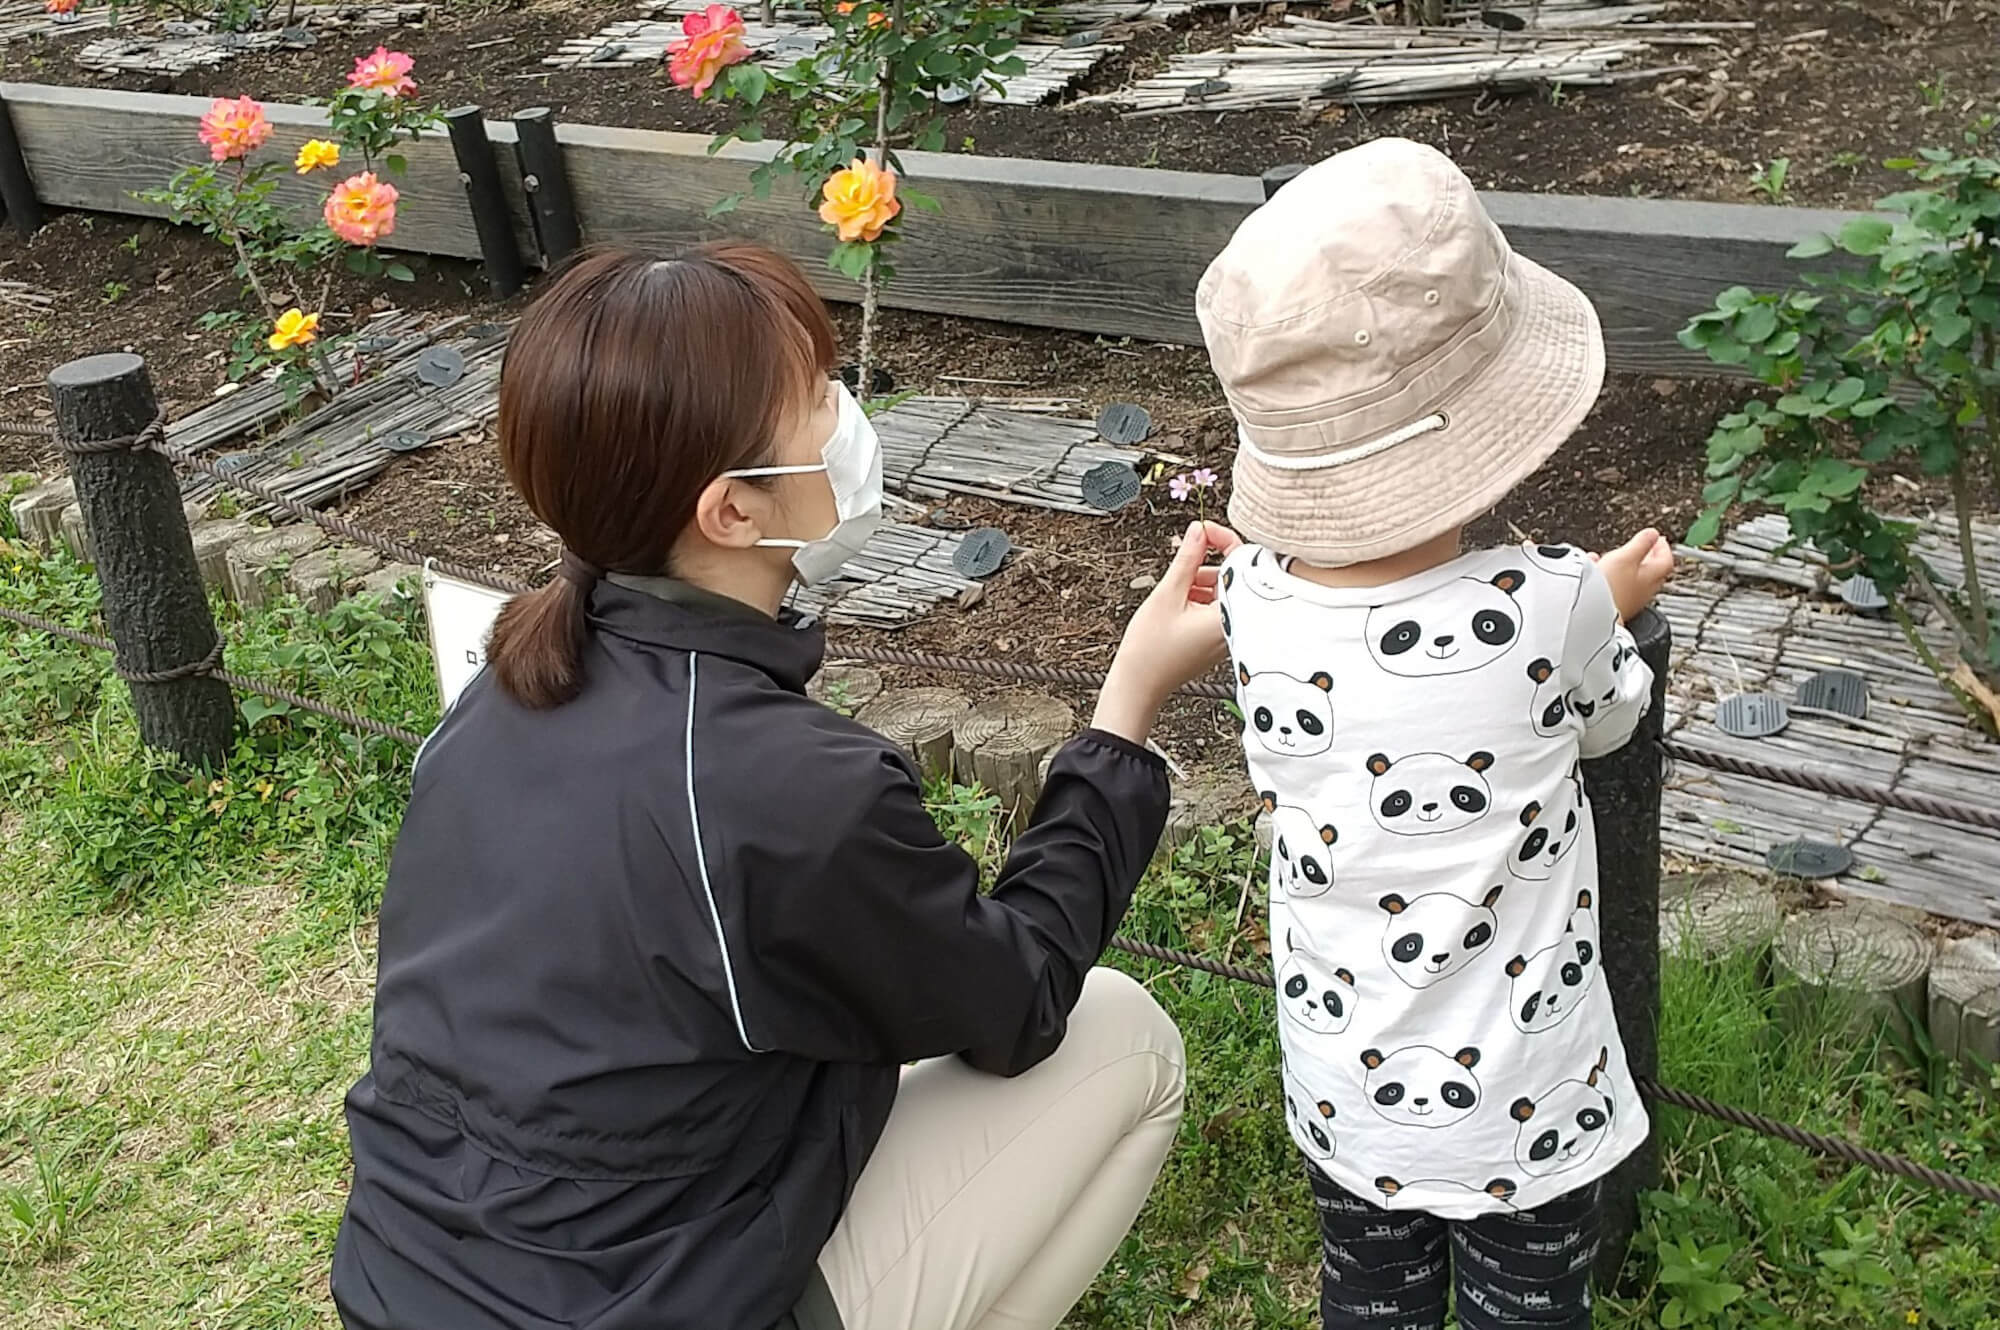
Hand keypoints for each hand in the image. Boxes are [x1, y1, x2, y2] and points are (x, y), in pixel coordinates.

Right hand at [1092, 521, 1243, 744]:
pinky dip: (1201, 600)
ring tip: (1176, 591)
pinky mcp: (1219, 640)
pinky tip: (1180, 604)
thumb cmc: (1150, 650)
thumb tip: (1199, 531)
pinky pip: (1218, 609)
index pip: (1242, 564)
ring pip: (1224, 593)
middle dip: (1208, 565)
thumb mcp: (1168, 594)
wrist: (1139, 684)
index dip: (1223, 540)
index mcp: (1230, 616)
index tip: (1202, 531)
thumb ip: (1187, 558)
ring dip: (1202, 582)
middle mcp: (1237, 626)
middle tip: (1184, 561)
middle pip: (1233, 578)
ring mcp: (1229, 634)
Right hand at [1592, 528, 1673, 621]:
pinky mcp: (1616, 606)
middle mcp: (1645, 590)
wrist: (1591, 613)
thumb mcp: (1627, 556)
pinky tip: (1600, 570)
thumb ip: (1641, 543)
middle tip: (1645, 547)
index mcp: (1652, 576)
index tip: (1658, 538)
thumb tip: (1653, 534)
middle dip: (1648, 556)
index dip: (1663, 547)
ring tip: (1621, 557)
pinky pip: (1618, 587)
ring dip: (1630, 566)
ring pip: (1635, 579)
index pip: (1666, 560)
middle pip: (1653, 571)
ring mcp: (1631, 600)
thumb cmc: (1610, 587)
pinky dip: (1613, 576)